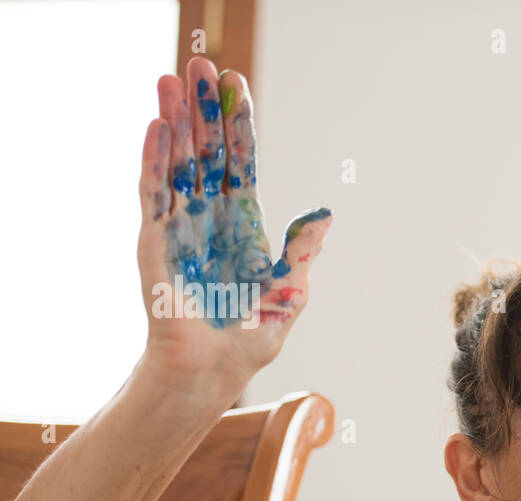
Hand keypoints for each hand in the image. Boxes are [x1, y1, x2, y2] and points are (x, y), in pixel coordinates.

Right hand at [136, 57, 331, 401]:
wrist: (214, 373)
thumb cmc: (250, 338)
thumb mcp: (291, 292)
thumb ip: (302, 252)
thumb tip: (326, 215)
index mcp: (242, 224)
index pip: (240, 163)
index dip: (238, 126)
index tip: (237, 86)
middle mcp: (209, 218)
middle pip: (206, 152)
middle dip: (204, 110)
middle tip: (202, 65)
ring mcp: (180, 227)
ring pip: (177, 163)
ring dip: (175, 122)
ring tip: (173, 79)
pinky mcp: (156, 244)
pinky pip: (153, 196)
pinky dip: (155, 162)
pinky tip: (158, 128)